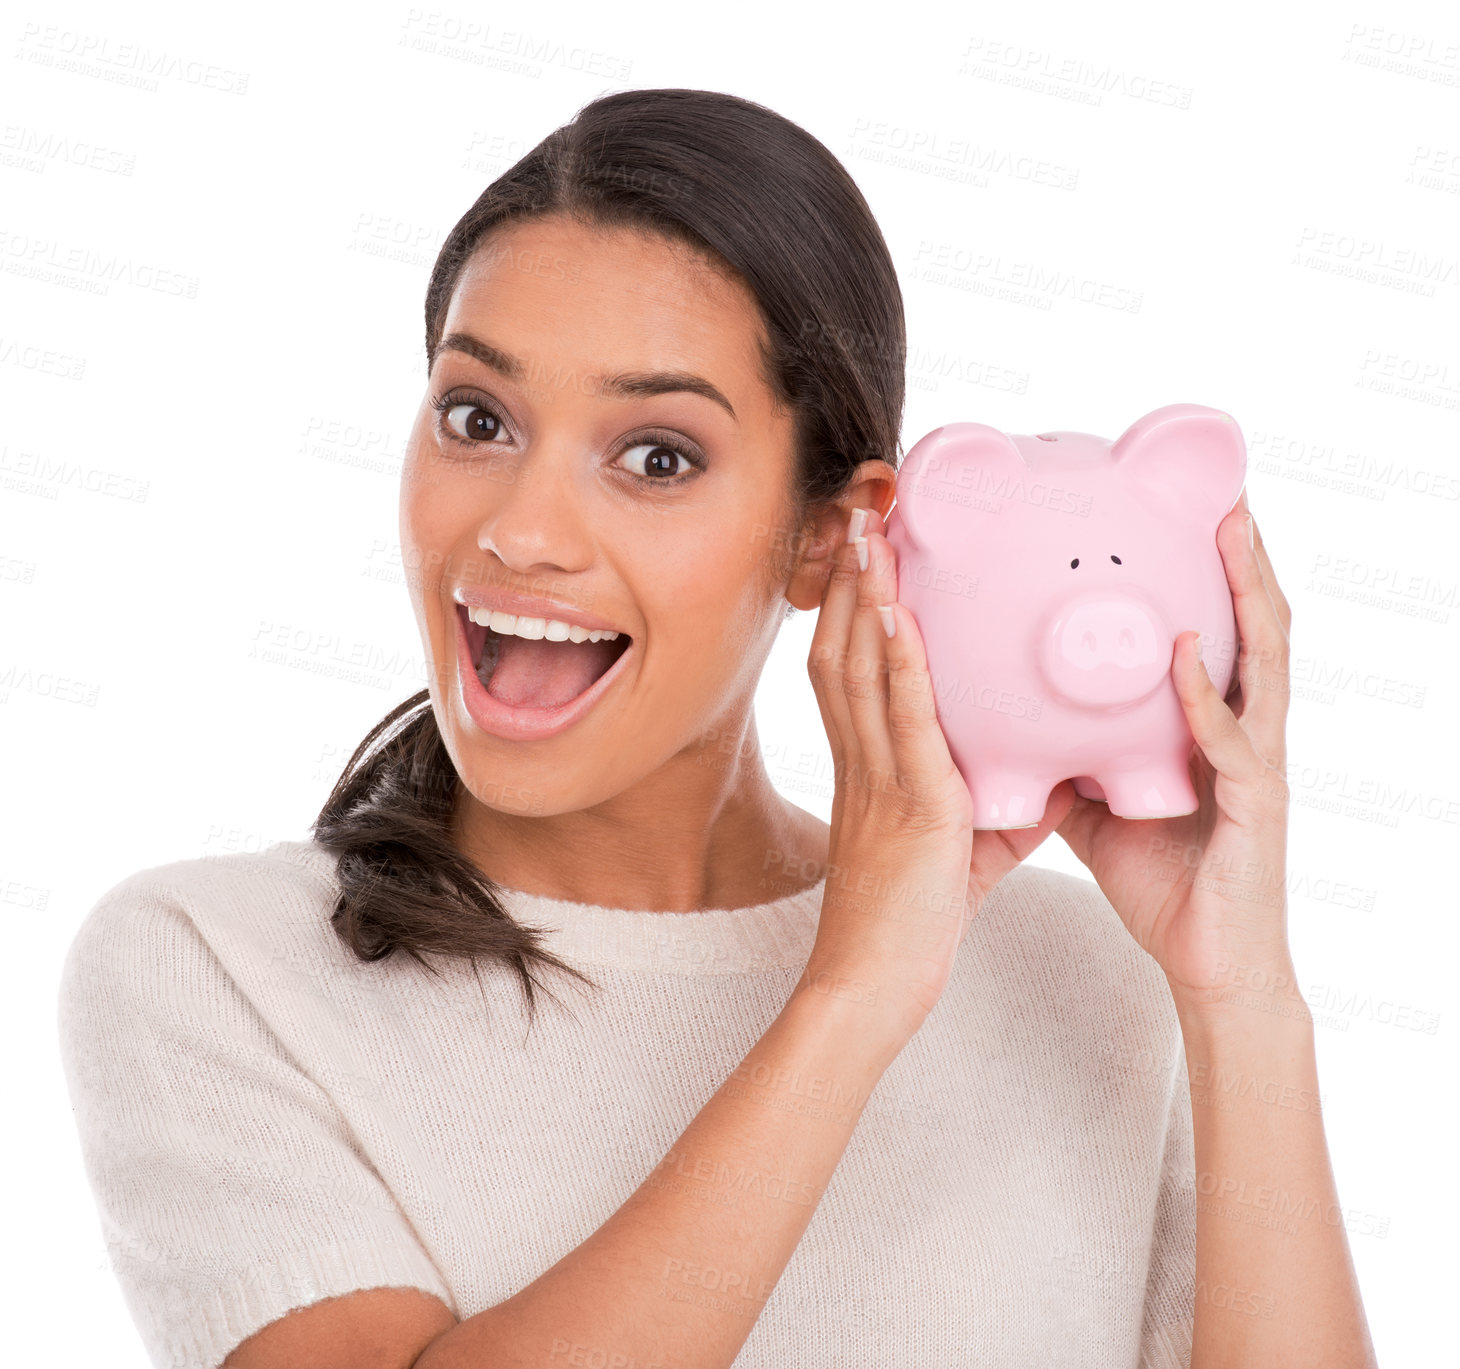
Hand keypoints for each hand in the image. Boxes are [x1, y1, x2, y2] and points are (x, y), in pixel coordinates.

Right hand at [804, 507, 1073, 1040]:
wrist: (872, 983)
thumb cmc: (909, 920)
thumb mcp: (962, 847)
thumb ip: (1003, 801)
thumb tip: (1064, 768)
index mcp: (871, 766)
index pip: (852, 667)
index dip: (855, 605)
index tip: (867, 549)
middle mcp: (864, 760)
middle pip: (843, 647)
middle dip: (849, 577)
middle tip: (860, 512)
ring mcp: (879, 778)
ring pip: (859, 667)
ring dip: (864, 593)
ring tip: (870, 531)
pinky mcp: (908, 804)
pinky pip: (899, 719)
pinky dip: (896, 659)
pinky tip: (898, 612)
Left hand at [1056, 490, 1294, 1016]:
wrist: (1205, 962)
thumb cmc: (1163, 879)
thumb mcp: (1102, 801)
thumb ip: (1073, 751)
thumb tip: (1019, 717)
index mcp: (1212, 726)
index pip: (1215, 632)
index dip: (1208, 576)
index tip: (1191, 511)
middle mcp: (1244, 732)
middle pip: (1253, 628)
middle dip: (1242, 559)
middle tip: (1226, 494)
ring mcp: (1257, 765)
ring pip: (1264, 664)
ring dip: (1246, 596)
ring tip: (1229, 534)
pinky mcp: (1254, 807)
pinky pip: (1232, 743)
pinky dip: (1207, 695)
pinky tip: (1186, 654)